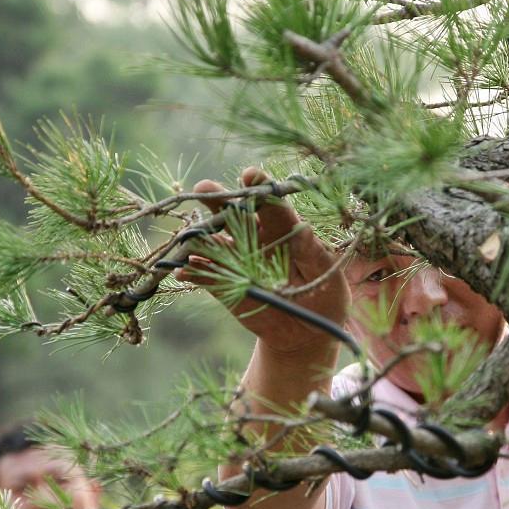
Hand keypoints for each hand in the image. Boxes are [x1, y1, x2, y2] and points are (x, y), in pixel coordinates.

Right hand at [176, 167, 350, 362]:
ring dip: (198, 234)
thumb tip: (304, 230)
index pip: (271, 203)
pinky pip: (202, 275)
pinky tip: (182, 271)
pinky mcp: (222, 283)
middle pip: (233, 213)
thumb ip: (313, 254)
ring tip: (189, 234)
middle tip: (205, 189)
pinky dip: (191, 272)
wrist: (305, 333)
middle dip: (219, 199)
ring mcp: (236, 260)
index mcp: (284, 229)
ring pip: (212, 240)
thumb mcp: (327, 277)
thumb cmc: (324, 298)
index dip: (259, 188)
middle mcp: (255, 238)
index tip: (250, 175)